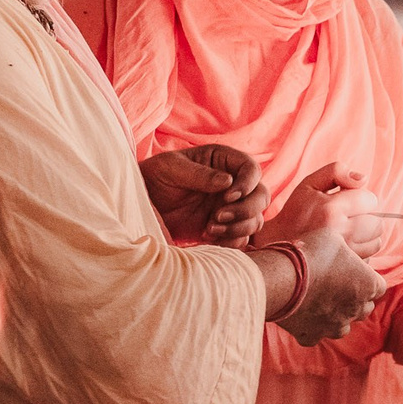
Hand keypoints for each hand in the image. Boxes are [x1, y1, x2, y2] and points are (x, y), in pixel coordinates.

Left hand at [142, 144, 268, 244]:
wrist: (140, 206)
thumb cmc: (153, 178)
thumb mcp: (170, 168)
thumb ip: (199, 174)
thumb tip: (228, 182)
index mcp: (222, 161)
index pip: (251, 169)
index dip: (247, 184)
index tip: (227, 196)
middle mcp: (233, 184)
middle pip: (261, 196)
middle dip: (245, 210)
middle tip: (218, 216)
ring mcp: (230, 207)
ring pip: (256, 219)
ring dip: (238, 228)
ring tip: (209, 229)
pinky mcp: (225, 228)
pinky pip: (243, 238)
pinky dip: (231, 241)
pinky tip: (208, 239)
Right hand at [257, 161, 383, 255]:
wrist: (279, 249)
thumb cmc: (296, 213)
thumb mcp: (309, 184)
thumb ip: (336, 171)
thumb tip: (364, 179)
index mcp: (331, 208)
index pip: (370, 200)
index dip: (362, 200)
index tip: (349, 203)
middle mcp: (340, 232)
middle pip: (377, 223)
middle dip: (368, 218)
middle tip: (350, 218)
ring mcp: (344, 254)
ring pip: (376, 242)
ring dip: (367, 237)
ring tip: (347, 233)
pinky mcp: (345, 269)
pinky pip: (369, 258)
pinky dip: (361, 253)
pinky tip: (344, 248)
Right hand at [274, 225, 385, 345]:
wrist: (281, 278)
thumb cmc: (311, 253)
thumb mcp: (335, 237)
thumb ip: (348, 245)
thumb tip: (352, 241)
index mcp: (368, 285)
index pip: (378, 286)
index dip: (366, 279)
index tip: (354, 272)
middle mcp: (356, 310)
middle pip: (364, 308)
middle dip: (355, 299)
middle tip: (337, 286)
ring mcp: (335, 326)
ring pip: (343, 326)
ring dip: (336, 316)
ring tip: (321, 302)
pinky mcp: (312, 336)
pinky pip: (316, 335)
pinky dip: (311, 328)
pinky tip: (301, 314)